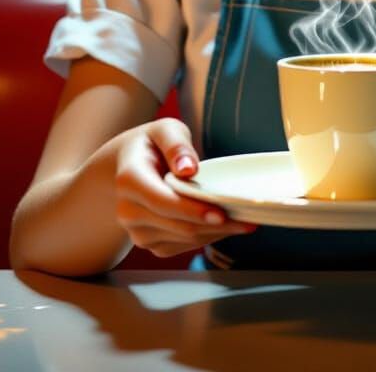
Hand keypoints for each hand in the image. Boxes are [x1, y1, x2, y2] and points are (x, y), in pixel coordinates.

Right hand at [113, 118, 257, 258]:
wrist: (127, 165)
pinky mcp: (149, 242)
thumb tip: (188, 168)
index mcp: (129, 180)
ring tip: (244, 221)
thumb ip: (177, 145)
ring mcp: (137, 230)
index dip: (192, 210)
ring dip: (216, 233)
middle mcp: (128, 211)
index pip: (163, 202)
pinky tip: (224, 225)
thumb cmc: (150, 144)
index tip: (221, 214)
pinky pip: (183, 245)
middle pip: (178, 225)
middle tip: (249, 220)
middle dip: (216, 225)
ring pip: (184, 238)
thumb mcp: (164, 130)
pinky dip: (207, 236)